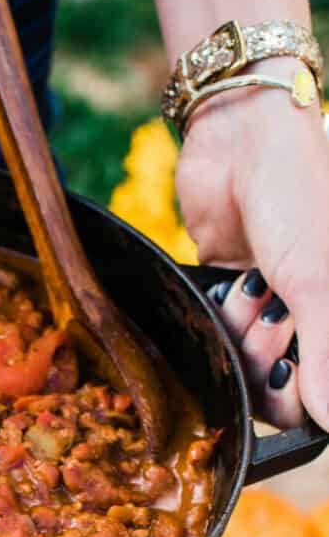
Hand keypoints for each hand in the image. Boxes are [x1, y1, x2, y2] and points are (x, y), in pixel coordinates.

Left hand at [175, 66, 328, 431]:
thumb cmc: (298, 196)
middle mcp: (312, 318)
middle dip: (267, 357)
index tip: (292, 355)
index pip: (323, 397)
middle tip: (269, 311)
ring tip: (250, 288)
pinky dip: (221, 316)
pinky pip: (219, 334)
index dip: (303, 390)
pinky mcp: (229, 295)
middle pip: (282, 389)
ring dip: (241, 334)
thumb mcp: (316, 280)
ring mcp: (269, 309)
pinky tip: (228, 284)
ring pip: (245, 365)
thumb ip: (326, 355)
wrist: (242, 140)